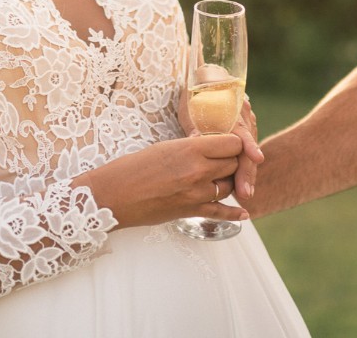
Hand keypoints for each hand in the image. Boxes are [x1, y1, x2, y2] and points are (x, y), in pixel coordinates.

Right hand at [76, 135, 249, 228]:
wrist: (113, 195)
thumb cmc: (132, 167)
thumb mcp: (165, 148)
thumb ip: (192, 148)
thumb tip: (210, 148)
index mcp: (191, 149)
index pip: (233, 143)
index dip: (234, 143)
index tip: (228, 144)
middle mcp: (198, 171)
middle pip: (234, 164)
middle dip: (231, 162)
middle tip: (222, 161)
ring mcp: (196, 194)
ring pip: (229, 186)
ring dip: (227, 182)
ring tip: (220, 179)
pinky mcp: (191, 212)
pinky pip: (221, 213)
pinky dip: (234, 214)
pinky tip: (243, 213)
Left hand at [177, 88, 263, 202]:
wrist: (208, 84)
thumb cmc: (195, 98)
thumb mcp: (190, 111)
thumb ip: (194, 127)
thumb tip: (195, 141)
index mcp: (231, 109)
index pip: (242, 129)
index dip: (250, 144)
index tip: (257, 159)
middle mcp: (244, 117)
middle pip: (248, 147)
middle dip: (247, 171)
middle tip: (245, 193)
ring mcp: (248, 125)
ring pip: (249, 153)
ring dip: (248, 174)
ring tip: (244, 194)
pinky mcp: (247, 134)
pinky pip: (247, 154)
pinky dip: (245, 169)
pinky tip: (242, 187)